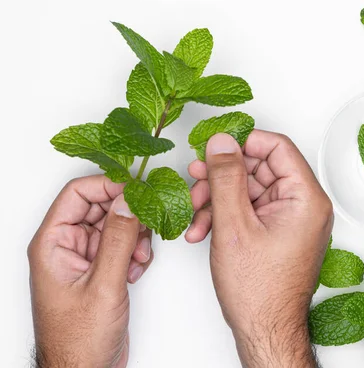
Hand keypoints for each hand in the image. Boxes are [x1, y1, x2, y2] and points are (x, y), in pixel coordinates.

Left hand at [28, 175, 153, 366]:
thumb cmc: (79, 339)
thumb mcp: (103, 285)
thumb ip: (117, 240)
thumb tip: (128, 202)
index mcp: (53, 243)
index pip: (78, 194)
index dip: (108, 186)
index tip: (137, 187)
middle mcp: (67, 246)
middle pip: (100, 207)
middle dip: (127, 214)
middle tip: (148, 221)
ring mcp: (84, 259)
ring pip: (115, 225)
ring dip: (134, 235)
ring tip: (140, 255)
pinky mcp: (100, 270)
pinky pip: (121, 245)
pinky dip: (135, 252)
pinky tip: (136, 269)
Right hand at [187, 131, 333, 366]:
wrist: (265, 331)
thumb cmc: (259, 290)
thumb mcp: (234, 225)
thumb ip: (226, 177)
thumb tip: (222, 142)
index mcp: (305, 198)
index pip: (277, 147)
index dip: (243, 143)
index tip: (214, 147)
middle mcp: (304, 206)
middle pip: (259, 168)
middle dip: (222, 176)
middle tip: (196, 181)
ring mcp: (291, 220)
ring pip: (249, 190)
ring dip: (218, 198)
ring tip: (195, 214)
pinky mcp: (278, 232)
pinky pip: (250, 210)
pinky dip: (225, 216)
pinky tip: (202, 229)